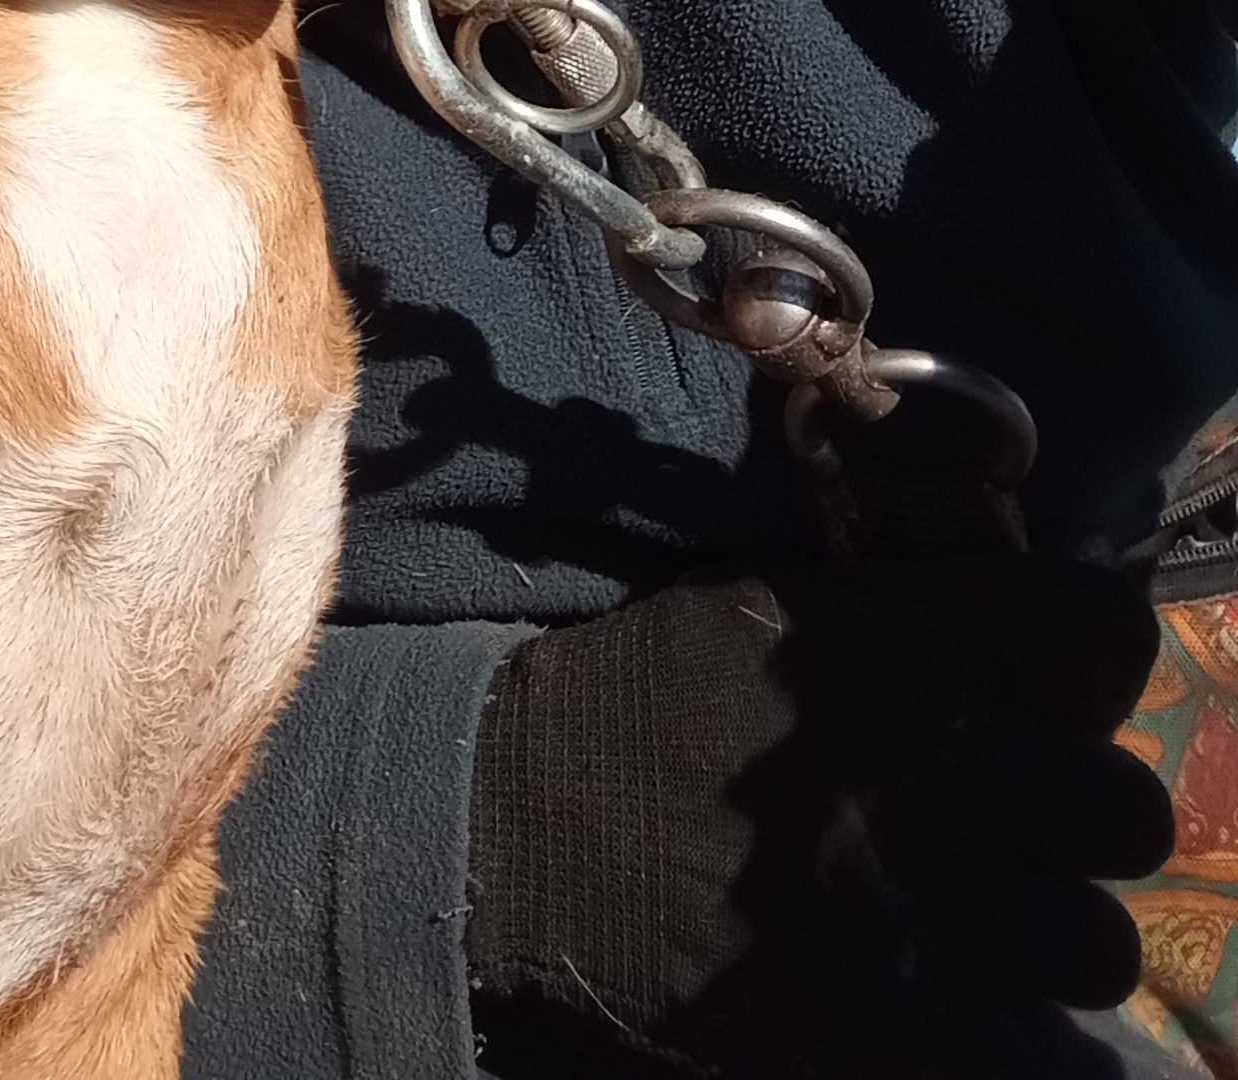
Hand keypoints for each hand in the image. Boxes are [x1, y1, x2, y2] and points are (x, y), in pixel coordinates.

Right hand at [465, 554, 1173, 1079]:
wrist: (518, 826)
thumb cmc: (638, 697)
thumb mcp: (769, 608)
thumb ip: (903, 620)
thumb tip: (1007, 644)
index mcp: (910, 646)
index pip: (1100, 629)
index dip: (1082, 669)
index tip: (1036, 698)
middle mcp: (947, 767)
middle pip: (1124, 807)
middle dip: (1069, 824)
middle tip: (1002, 837)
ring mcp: (937, 912)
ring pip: (1097, 948)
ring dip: (1041, 946)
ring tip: (967, 941)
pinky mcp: (909, 1037)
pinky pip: (1039, 1060)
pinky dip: (1003, 1047)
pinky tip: (937, 1019)